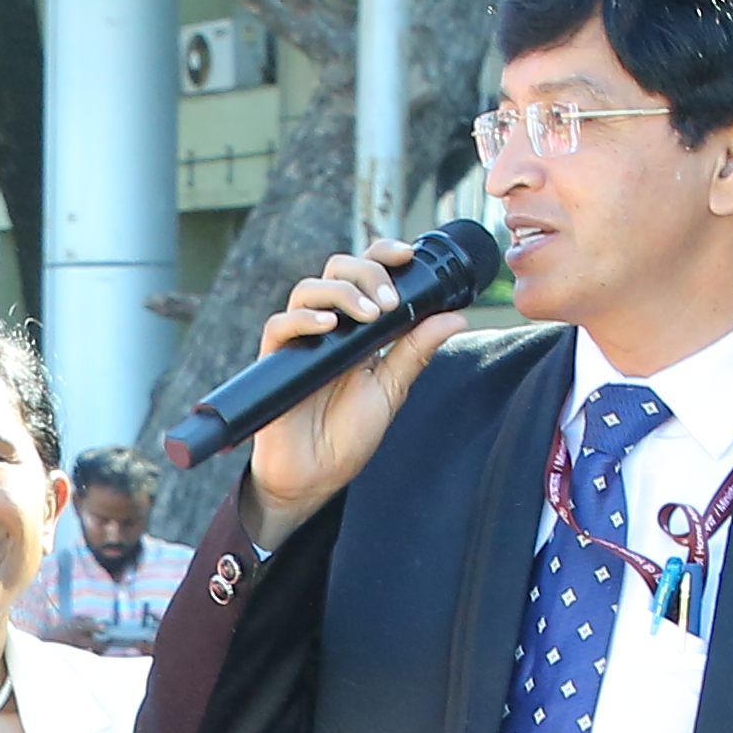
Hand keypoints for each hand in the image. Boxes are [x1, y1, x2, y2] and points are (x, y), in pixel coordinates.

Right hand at [240, 244, 475, 536]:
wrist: (314, 478)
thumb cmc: (347, 436)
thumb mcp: (391, 390)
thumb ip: (416, 352)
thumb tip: (456, 316)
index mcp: (356, 328)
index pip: (364, 272)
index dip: (382, 253)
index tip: (407, 254)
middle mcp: (327, 327)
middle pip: (337, 269)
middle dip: (367, 272)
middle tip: (390, 302)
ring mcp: (299, 342)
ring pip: (309, 288)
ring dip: (343, 292)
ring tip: (369, 315)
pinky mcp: (276, 362)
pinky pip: (280, 325)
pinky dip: (305, 318)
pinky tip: (329, 326)